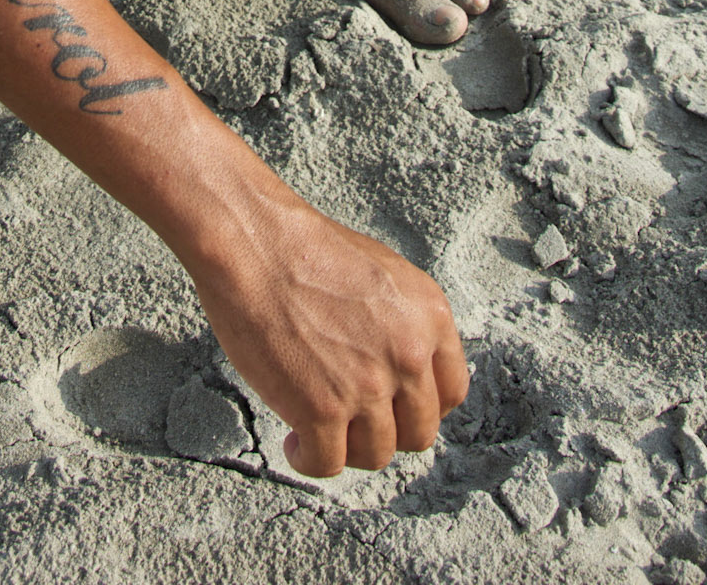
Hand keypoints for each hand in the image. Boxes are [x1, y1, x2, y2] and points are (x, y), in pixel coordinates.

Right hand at [189, 196, 468, 476]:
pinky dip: (309, 460)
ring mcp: (368, 386)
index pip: (452, 393)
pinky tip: (294, 441)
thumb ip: (405, 323)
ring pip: (375, 455)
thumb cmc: (304, 249)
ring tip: (317, 429)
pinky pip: (327, 464)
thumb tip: (403, 370)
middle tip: (352, 420)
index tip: (393, 407)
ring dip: (346, 448)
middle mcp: (409, 355)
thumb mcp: (382, 274)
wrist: (255, 242)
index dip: (420, 407)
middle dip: (384, 431)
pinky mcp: (322, 410)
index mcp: (430, 317)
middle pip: (417, 433)